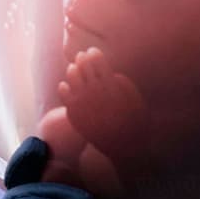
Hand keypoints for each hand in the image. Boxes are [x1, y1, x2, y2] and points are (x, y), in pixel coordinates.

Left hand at [60, 47, 147, 166]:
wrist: (121, 146)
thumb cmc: (133, 124)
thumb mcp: (137, 101)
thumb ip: (125, 84)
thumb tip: (113, 74)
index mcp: (111, 85)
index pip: (98, 60)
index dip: (94, 53)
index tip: (93, 52)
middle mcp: (95, 91)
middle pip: (83, 64)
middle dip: (82, 58)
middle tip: (82, 57)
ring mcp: (83, 101)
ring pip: (71, 74)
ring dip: (73, 69)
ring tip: (75, 70)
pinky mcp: (73, 112)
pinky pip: (63, 91)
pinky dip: (65, 86)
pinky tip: (69, 87)